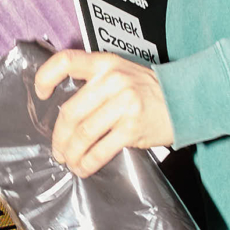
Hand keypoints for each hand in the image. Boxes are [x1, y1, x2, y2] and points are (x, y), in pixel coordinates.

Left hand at [34, 47, 174, 174]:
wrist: (188, 100)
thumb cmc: (150, 90)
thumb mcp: (123, 72)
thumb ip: (96, 81)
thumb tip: (66, 111)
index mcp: (106, 64)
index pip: (66, 61)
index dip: (46, 77)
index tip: (41, 94)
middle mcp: (113, 81)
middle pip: (70, 112)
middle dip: (59, 137)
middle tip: (58, 150)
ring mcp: (123, 104)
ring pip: (82, 134)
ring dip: (71, 154)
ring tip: (69, 161)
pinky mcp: (132, 128)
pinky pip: (100, 150)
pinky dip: (87, 163)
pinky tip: (84, 168)